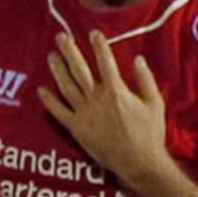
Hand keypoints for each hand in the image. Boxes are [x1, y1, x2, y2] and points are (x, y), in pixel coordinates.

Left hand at [39, 29, 173, 190]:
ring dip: (57, 69)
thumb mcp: (155, 104)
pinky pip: (59, 112)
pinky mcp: (77, 128)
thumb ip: (145, 80)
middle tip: (61, 37)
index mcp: (116, 91)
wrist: (139, 163)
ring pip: (66, 86)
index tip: (93, 33)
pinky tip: (41, 90)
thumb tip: (138, 59)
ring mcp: (84, 113)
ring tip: (51, 56)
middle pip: (79, 69)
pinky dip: (49, 101)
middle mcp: (97, 98)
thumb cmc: (150, 134)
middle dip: (69, 50)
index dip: (99, 45)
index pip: (105, 61)